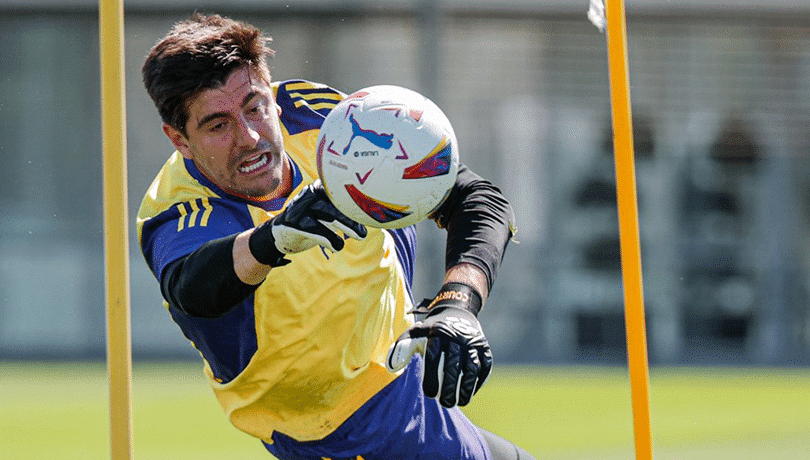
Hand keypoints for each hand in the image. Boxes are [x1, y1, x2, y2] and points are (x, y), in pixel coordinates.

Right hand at [248, 180, 366, 265]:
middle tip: (365, 231)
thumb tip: (372, 215)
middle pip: (336, 203)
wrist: (281, 232)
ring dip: (346, 226)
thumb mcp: (326, 212)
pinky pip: (314, 230)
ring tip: (359, 237)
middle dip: (353, 217)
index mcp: (320, 187)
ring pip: (327, 215)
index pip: (341, 189)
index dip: (357, 199)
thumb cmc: (311, 221)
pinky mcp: (292, 223)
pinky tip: (337, 247)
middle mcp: (310, 194)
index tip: (372, 210)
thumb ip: (343, 210)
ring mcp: (300, 208)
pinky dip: (328, 238)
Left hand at [386, 283, 491, 407]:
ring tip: (460, 402)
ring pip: (472, 368)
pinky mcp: (484, 346)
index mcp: (437, 333)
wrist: (456, 311)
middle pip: (454, 367)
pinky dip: (479, 380)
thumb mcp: (414, 332)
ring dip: (467, 388)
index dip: (432, 379)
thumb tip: (392, 368)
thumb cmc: (431, 329)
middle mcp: (456, 336)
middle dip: (450, 389)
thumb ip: (401, 348)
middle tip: (446, 403)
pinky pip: (485, 365)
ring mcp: (472, 341)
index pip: (433, 359)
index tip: (430, 395)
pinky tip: (471, 392)